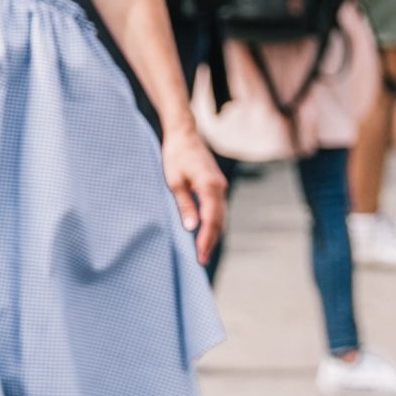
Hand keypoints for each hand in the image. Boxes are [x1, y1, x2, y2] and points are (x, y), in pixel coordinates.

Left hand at [161, 121, 226, 265]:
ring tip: (203, 251)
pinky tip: (205, 232)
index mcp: (210, 186)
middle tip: (201, 260)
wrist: (184, 134)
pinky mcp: (216, 185)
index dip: (206, 239)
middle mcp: (219, 187)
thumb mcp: (175, 182)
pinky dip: (213, 222)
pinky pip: (217, 208)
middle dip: (211, 241)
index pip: (211, 219)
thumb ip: (185, 205)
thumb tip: (192, 228)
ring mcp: (220, 186)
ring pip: (220, 215)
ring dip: (212, 233)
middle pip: (219, 221)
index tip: (200, 255)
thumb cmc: (176, 156)